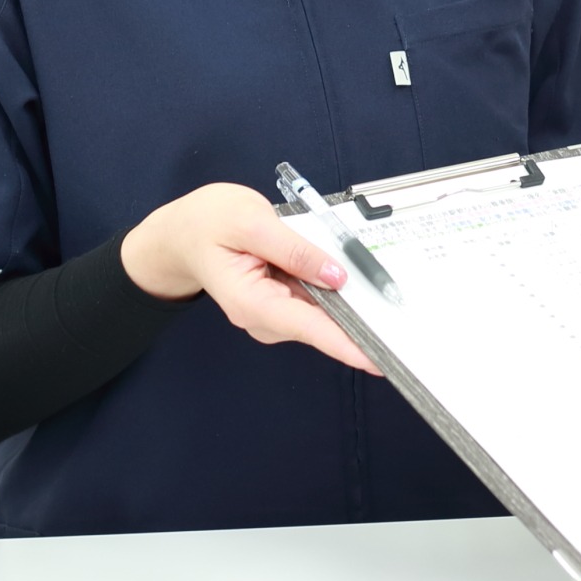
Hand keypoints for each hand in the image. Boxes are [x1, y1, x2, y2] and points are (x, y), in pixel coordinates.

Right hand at [119, 183, 380, 374]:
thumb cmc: (207, 223)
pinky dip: (334, 289)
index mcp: (252, 302)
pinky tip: (349, 274)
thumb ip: (294, 249)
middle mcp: (265, 318)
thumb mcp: (250, 221)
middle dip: (359, 318)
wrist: (180, 233)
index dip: (348, 344)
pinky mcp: (280, 302)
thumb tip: (337, 276)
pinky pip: (315, 300)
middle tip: (400, 308)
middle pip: (322, 325)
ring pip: (322, 311)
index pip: (310, 328)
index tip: (380, 359)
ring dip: (349, 300)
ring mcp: (273, 313)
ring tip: (374, 278)